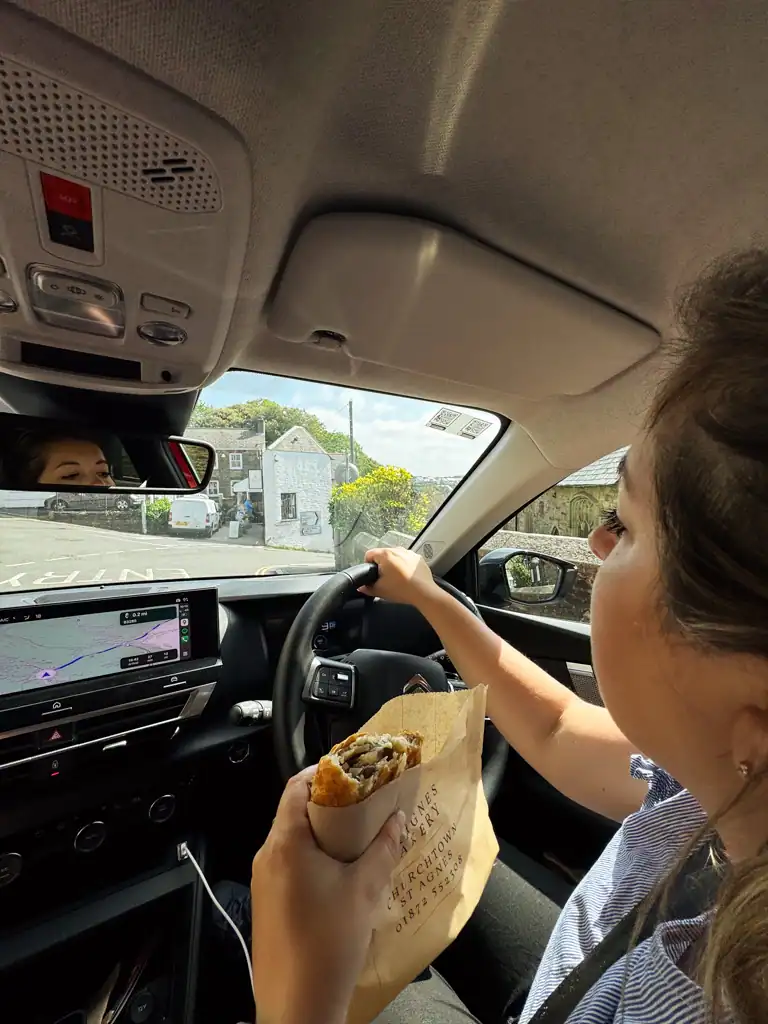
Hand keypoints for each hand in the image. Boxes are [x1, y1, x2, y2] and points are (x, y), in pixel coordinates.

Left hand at [251, 767, 404, 1023]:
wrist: (297, 1009)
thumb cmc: (328, 944)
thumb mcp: (365, 891)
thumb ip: (383, 849)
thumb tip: (398, 820)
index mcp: (285, 843)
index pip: (297, 786)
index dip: (325, 772)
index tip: (355, 771)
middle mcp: (267, 856)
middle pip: (295, 811)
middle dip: (332, 804)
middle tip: (367, 803)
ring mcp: (264, 881)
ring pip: (294, 839)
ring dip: (325, 833)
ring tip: (361, 837)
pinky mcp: (268, 904)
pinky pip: (290, 865)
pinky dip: (315, 857)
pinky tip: (344, 872)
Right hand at [361, 547, 439, 607]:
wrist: (423, 593)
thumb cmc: (401, 590)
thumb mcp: (380, 591)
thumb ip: (367, 588)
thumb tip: (361, 587)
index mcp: (385, 555)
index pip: (369, 554)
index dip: (367, 565)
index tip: (372, 574)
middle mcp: (397, 549)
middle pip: (382, 555)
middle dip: (381, 565)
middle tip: (384, 579)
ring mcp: (409, 553)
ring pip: (395, 556)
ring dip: (393, 565)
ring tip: (396, 579)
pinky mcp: (418, 558)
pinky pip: (406, 559)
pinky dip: (404, 566)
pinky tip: (407, 577)